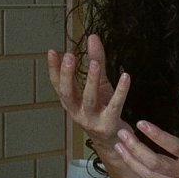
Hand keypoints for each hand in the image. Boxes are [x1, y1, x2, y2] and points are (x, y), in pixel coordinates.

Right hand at [47, 34, 132, 153]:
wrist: (114, 141)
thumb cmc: (103, 110)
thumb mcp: (99, 84)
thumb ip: (96, 60)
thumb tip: (92, 36)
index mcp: (71, 102)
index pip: (57, 84)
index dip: (53, 68)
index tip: (52, 51)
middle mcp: (77, 111)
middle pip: (68, 93)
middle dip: (67, 75)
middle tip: (68, 57)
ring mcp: (92, 119)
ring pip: (89, 99)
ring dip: (91, 81)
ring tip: (94, 64)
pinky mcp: (109, 124)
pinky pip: (115, 105)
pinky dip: (121, 91)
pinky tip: (126, 76)